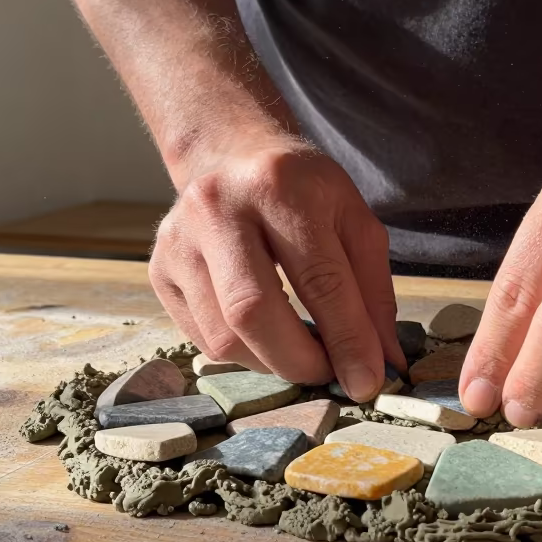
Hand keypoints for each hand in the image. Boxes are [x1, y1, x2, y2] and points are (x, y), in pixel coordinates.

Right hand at [150, 135, 403, 400]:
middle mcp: (216, 207)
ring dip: (271, 362)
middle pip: (252, 312)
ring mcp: (178, 240)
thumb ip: (373, 293)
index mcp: (279, 186)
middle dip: (299, 361)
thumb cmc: (303, 195)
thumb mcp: (354, 222)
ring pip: (222, 336)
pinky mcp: (158, 269)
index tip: (367, 382)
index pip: (318, 280)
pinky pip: (201, 339)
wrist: (233, 159)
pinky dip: (243, 353)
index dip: (347, 340)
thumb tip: (383, 364)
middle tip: (328, 376)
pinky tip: (264, 334)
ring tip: (299, 350)